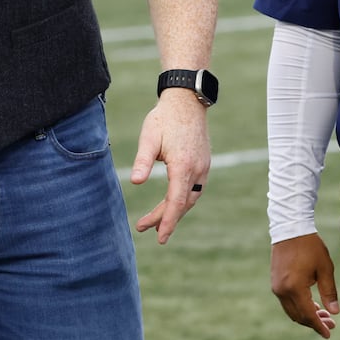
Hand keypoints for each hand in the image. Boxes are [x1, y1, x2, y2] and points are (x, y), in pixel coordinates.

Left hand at [130, 89, 209, 243]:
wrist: (186, 101)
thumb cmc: (164, 118)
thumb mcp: (149, 137)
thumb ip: (143, 160)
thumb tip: (136, 182)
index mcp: (184, 166)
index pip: (176, 202)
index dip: (168, 222)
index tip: (160, 238)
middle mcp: (197, 170)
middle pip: (182, 204)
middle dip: (165, 219)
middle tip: (143, 227)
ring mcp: (203, 167)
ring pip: (190, 198)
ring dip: (174, 211)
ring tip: (156, 222)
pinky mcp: (203, 163)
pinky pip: (194, 189)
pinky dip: (182, 200)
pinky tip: (171, 203)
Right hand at [271, 234, 339, 338]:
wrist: (290, 229)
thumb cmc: (310, 246)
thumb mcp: (325, 268)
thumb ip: (329, 292)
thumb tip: (335, 312)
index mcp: (295, 287)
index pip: (308, 315)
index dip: (319, 326)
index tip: (328, 334)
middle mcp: (282, 290)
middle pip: (298, 316)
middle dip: (314, 323)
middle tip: (330, 324)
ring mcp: (276, 287)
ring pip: (292, 310)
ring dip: (306, 315)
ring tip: (323, 315)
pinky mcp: (275, 282)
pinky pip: (287, 302)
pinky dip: (299, 307)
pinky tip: (312, 304)